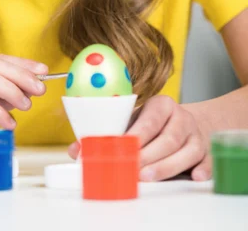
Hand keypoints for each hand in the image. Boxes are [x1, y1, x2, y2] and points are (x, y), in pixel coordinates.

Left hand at [68, 95, 210, 181]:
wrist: (187, 123)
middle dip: (149, 155)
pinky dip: (202, 169)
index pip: (151, 118)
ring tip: (148, 177)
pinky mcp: (206, 151)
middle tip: (133, 168)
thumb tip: (76, 149)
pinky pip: (207, 160)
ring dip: (167, 166)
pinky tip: (194, 176)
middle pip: (168, 138)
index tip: (124, 146)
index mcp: (161, 105)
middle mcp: (181, 117)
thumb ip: (108, 133)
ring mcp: (196, 134)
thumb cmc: (154, 125)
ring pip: (186, 151)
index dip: (138, 134)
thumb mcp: (132, 121)